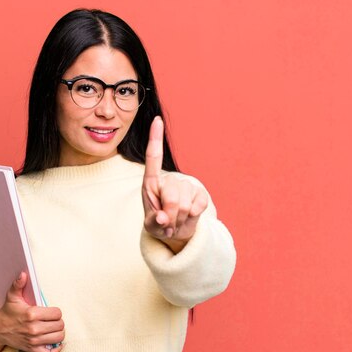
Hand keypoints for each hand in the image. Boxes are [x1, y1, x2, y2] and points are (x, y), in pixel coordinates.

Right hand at [0, 272, 63, 351]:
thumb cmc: (7, 312)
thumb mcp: (12, 296)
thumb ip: (19, 284)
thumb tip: (23, 274)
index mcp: (32, 314)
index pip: (57, 313)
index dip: (56, 312)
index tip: (50, 312)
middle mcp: (34, 328)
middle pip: (60, 325)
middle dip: (58, 322)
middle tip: (52, 320)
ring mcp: (34, 341)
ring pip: (58, 338)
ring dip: (58, 333)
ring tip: (53, 329)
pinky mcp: (32, 350)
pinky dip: (56, 351)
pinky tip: (55, 343)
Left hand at [142, 116, 208, 251]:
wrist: (176, 231)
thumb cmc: (158, 224)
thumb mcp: (151, 226)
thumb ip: (154, 222)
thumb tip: (163, 218)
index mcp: (151, 183)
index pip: (153, 158)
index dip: (155, 138)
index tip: (157, 120)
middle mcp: (168, 180)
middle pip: (171, 194)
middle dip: (169, 214)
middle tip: (167, 222)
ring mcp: (186, 185)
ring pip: (184, 203)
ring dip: (179, 218)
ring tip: (175, 220)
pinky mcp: (200, 193)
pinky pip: (199, 204)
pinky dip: (192, 216)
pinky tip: (188, 217)